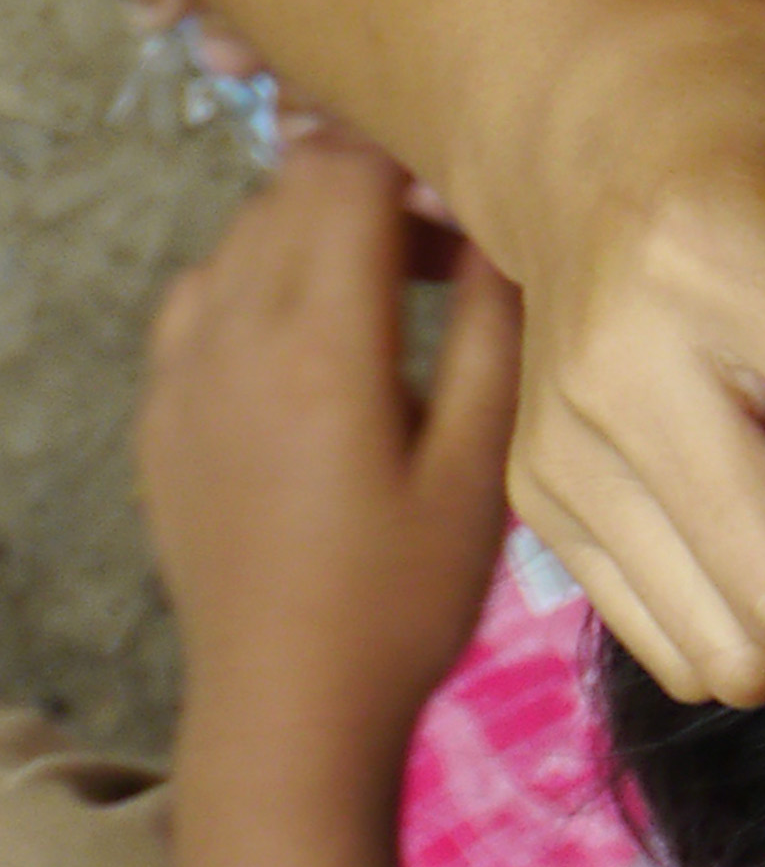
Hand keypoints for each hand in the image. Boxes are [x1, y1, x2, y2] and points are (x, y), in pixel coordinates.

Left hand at [138, 138, 520, 766]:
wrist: (285, 703)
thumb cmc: (405, 597)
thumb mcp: (482, 473)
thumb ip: (496, 338)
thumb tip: (502, 232)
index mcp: (322, 342)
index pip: (345, 174)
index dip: (411, 163)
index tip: (470, 202)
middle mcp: (233, 333)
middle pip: (289, 189)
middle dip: (369, 190)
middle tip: (445, 252)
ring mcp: (182, 370)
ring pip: (241, 236)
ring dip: (314, 235)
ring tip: (388, 301)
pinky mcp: (160, 409)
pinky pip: (200, 298)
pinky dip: (259, 286)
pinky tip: (310, 347)